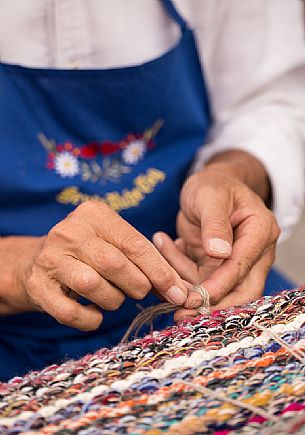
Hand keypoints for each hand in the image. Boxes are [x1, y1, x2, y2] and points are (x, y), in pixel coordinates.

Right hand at [2, 202, 187, 329]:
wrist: (38, 262)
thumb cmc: (89, 253)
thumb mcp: (115, 245)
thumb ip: (144, 261)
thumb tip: (178, 290)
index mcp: (94, 215)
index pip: (134, 244)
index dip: (160, 271)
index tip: (178, 292)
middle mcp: (69, 232)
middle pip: (114, 264)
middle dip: (137, 285)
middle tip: (140, 292)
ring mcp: (50, 258)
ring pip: (92, 286)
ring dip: (113, 300)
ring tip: (113, 298)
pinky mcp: (37, 286)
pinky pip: (71, 312)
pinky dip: (90, 320)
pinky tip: (94, 313)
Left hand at [153, 151, 279, 319]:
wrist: (207, 185)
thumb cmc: (213, 185)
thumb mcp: (210, 196)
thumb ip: (215, 222)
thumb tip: (220, 252)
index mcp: (260, 231)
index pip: (242, 266)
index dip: (220, 285)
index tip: (196, 299)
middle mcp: (254, 251)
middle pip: (241, 290)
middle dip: (210, 303)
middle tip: (182, 314)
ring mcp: (236, 261)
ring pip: (216, 289)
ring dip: (186, 284)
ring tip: (161, 262)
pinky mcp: (217, 266)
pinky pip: (198, 278)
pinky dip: (178, 269)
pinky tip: (165, 245)